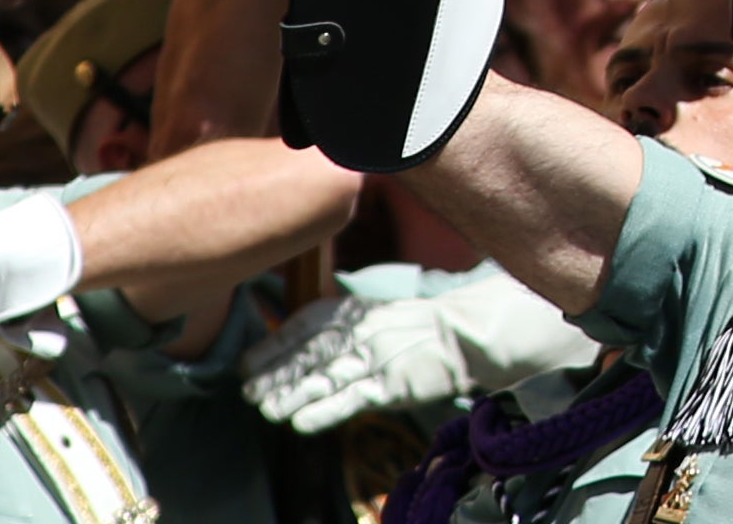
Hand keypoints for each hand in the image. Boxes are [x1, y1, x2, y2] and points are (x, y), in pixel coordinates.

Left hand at [243, 266, 591, 432]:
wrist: (483, 332)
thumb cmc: (440, 323)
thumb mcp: (391, 314)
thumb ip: (358, 323)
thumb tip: (322, 337)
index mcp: (366, 309)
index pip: (311, 322)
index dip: (279, 341)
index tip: (253, 358)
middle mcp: (367, 331)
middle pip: (310, 351)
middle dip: (275, 370)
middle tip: (248, 387)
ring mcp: (380, 357)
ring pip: (324, 376)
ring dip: (290, 393)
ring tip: (265, 408)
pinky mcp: (395, 383)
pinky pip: (352, 398)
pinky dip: (324, 410)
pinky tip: (300, 423)